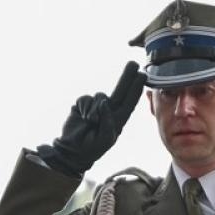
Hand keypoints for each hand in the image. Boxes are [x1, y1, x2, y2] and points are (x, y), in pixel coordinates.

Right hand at [36, 62, 144, 177]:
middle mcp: (109, 110)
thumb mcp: (105, 139)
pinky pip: (86, 99)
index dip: (136, 89)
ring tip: (91, 123)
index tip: (143, 76)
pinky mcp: (83, 104)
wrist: (72, 150)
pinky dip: (85, 108)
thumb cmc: (92, 148)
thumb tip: (105, 103)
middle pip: (120, 90)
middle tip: (134, 64)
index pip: (130, 102)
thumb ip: (108, 122)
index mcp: (118, 119)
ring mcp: (96, 106)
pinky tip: (83, 119)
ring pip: (100, 96)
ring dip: (95, 110)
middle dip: (127, 76)